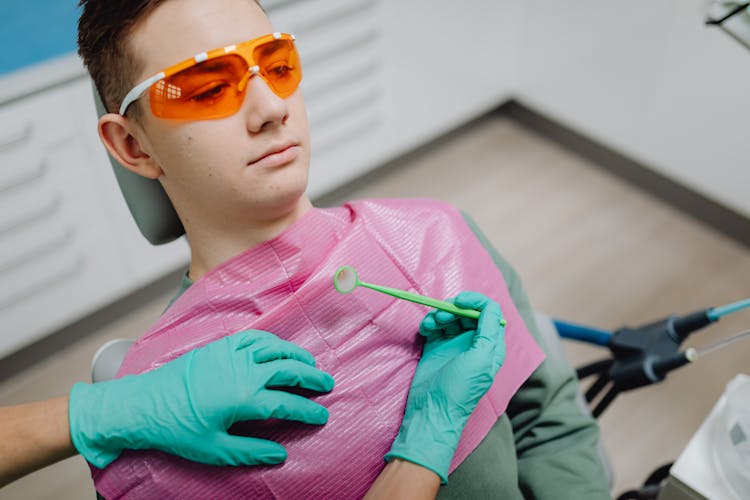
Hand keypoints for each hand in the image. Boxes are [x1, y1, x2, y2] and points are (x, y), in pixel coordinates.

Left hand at [69, 330, 333, 467]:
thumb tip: (281, 455)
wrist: (145, 404)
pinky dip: (273, 341)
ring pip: (275, 349)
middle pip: (289, 370)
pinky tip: (280, 347)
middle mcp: (244, 372)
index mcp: (245, 399)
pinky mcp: (221, 346)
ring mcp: (233, 355)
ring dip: (296, 355)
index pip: (288, 403)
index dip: (309, 410)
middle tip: (327, 384)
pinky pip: (254, 338)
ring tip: (310, 363)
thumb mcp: (215, 450)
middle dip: (312, 377)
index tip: (322, 415)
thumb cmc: (178, 430)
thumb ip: (251, 451)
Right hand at [385, 292, 505, 483]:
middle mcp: (474, 343)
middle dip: (454, 308)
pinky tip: (425, 329)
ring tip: (431, 324)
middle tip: (442, 316)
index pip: (489, 312)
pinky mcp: (436, 348)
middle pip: (467, 312)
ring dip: (439, 314)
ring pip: (450, 317)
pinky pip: (434, 327)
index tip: (458, 301)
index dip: (475, 301)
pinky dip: (429, 323)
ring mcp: (454, 345)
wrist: (432, 410)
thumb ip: (489, 330)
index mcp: (491, 345)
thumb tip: (490, 307)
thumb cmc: (460, 388)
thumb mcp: (481, 358)